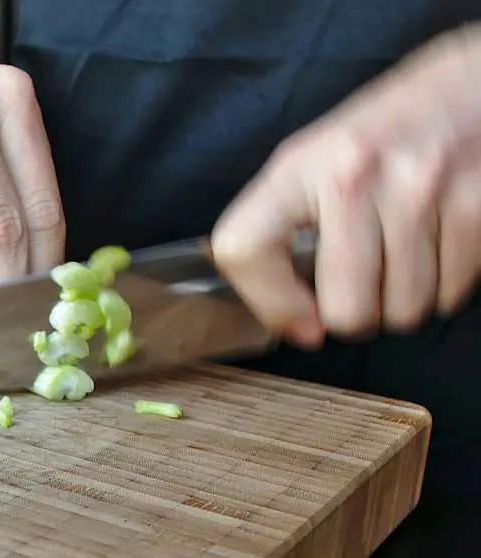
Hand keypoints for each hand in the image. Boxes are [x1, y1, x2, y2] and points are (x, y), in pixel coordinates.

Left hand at [211, 26, 480, 347]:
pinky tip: (435, 245)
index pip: (244, 250)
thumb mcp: (312, 166)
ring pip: (404, 311)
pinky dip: (442, 286)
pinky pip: (449, 294)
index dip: (269, 303)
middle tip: (361, 285)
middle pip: (346, 309)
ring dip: (402, 300)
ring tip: (401, 256)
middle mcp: (356, 175)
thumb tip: (298, 326)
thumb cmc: (382, 137)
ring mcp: (422, 188)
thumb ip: (284, 235)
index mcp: (299, 166)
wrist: (468, 87)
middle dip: (355, 314)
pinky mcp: (477, 203)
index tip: (299, 318)